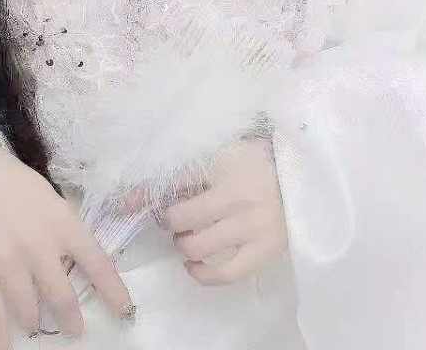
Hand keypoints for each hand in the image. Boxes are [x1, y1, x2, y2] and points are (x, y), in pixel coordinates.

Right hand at [0, 127, 134, 347]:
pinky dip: (1, 338)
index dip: (113, 292)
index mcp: (62, 222)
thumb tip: (78, 258)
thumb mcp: (49, 197)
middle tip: (75, 332)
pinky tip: (6, 349)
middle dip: (71, 321)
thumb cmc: (12, 181)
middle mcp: (39, 245)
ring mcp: (8, 261)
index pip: (97, 263)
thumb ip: (64, 227)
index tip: (125, 311)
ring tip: (38, 329)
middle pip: (63, 297)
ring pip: (29, 311)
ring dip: (36, 324)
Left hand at [120, 136, 287, 285]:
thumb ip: (189, 167)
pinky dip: (201, 273)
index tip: (121, 201)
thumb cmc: (256, 161)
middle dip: (169, 219)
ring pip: (195, 246)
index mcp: (224, 162)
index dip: (140, 193)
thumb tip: (139, 187)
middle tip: (174, 216)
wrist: (304, 177)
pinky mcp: (264, 250)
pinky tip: (194, 263)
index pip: (172, 179)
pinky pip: (222, 274)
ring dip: (183, 243)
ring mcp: (252, 225)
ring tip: (189, 235)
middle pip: (179, 217)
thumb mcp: (222, 150)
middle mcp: (237, 194)